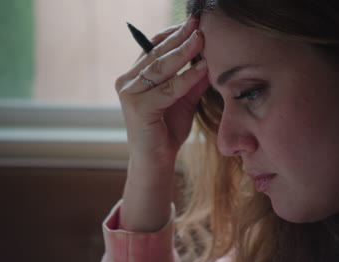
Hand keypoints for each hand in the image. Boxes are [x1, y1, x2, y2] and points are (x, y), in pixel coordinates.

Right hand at [115, 16, 208, 167]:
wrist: (156, 161)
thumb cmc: (167, 130)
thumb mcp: (184, 99)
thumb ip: (193, 79)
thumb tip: (211, 57)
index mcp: (135, 76)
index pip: (154, 46)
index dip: (174, 34)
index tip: (194, 23)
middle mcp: (128, 80)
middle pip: (156, 52)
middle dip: (180, 37)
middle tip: (198, 23)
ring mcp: (129, 93)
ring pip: (161, 67)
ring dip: (184, 52)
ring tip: (202, 40)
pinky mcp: (138, 107)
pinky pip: (168, 89)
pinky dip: (187, 78)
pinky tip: (203, 68)